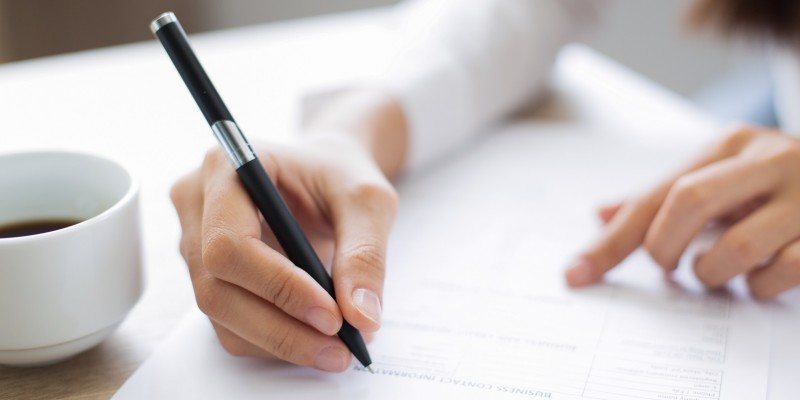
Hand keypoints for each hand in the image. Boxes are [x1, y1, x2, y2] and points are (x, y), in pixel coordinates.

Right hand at [170, 134, 396, 370]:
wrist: (325, 177)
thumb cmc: (339, 176)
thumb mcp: (368, 200)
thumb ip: (366, 253)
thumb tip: (361, 317)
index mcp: (226, 167)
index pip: (230, 241)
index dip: (278, 286)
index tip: (332, 315)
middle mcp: (196, 204)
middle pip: (216, 287)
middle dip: (281, 328)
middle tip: (340, 348)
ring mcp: (194, 243)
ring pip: (221, 314)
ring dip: (279, 342)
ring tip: (336, 350)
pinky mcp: (207, 276)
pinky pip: (229, 325)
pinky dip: (273, 342)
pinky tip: (314, 341)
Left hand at [566, 126, 799, 297]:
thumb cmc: (775, 188)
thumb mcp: (721, 182)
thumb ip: (662, 200)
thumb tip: (597, 217)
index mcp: (732, 145)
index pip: (656, 194)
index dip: (613, 240)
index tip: (578, 275)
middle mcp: (771, 158)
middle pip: (688, 202)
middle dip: (665, 247)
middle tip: (670, 267)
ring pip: (736, 247)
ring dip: (712, 274)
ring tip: (716, 273)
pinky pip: (782, 273)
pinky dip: (758, 288)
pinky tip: (758, 280)